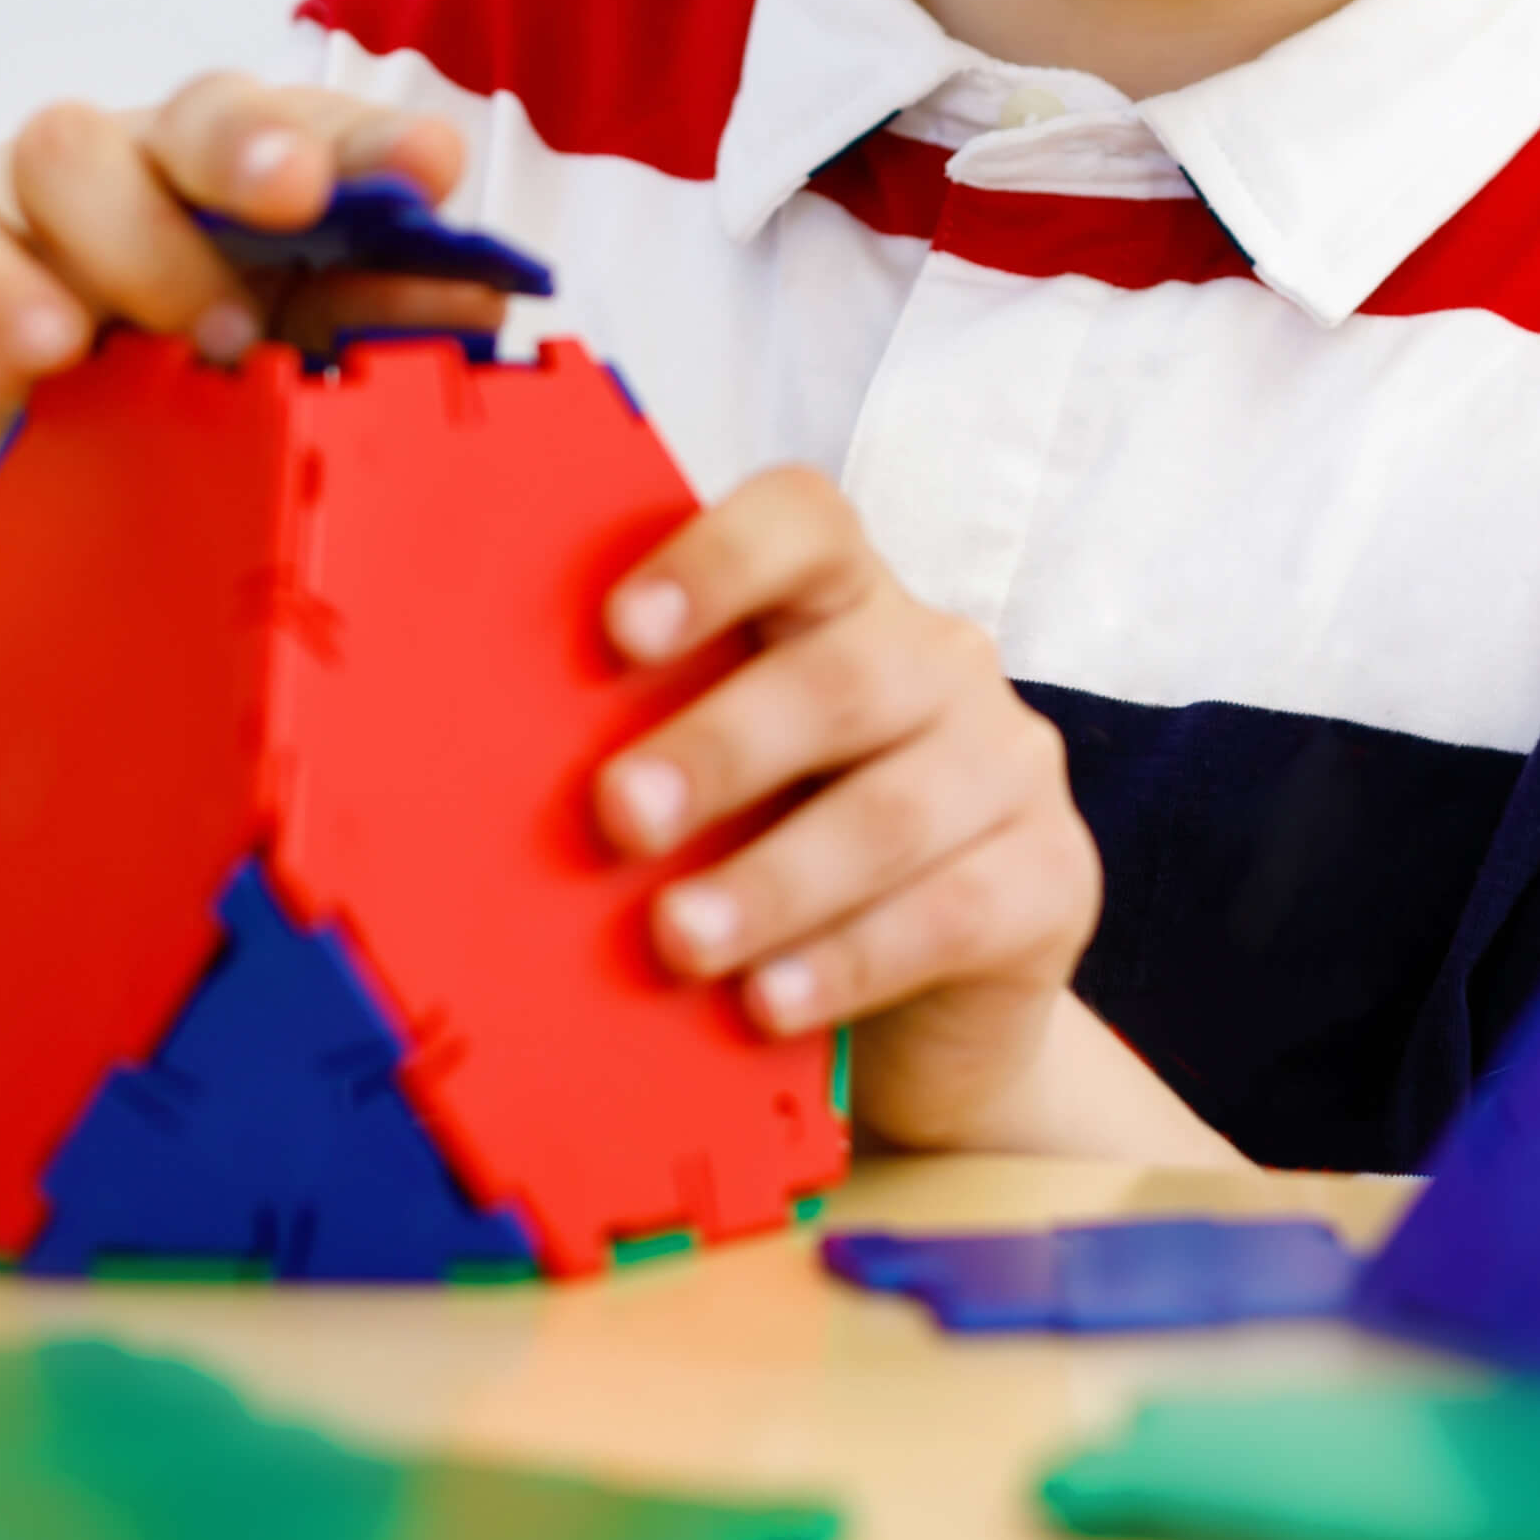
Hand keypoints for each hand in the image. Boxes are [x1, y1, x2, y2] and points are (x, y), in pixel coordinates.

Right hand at [0, 72, 494, 432]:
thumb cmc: (146, 346)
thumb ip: (366, 320)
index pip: (317, 132)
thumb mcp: (262, 341)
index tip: (429, 168)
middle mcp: (144, 166)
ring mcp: (30, 209)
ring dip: (136, 238)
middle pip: (194, 112)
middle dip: (252, 144)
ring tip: (195, 331)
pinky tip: (43, 352)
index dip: (374, 145)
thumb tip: (485, 302)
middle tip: (294, 198)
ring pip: (66, 153)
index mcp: (241, 179)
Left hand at [591, 469, 1102, 1150]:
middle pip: (843, 675)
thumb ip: (649, 748)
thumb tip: (484, 768)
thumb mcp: (718, 793)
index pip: (805, 526)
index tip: (617, 633)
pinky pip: (952, 914)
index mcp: (846, 605)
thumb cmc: (778, 865)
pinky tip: (770, 1001)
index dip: (716, 560)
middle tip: (617, 817)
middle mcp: (940, 662)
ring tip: (678, 941)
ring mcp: (1008, 765)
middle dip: (721, 748)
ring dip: (774, 879)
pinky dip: (849, 962)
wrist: (925, 1013)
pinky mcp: (1054, 878)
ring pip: (894, 808)